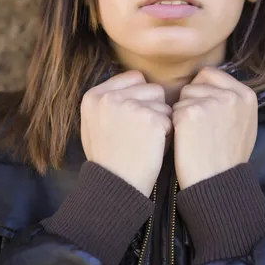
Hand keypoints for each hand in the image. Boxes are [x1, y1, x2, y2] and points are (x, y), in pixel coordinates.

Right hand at [81, 70, 172, 196]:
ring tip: (147, 140)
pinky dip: (168, 135)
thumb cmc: (108, 159)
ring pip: (164, 103)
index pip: (134, 77)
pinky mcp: (151, 119)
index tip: (136, 116)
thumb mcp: (93, 125)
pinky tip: (154, 148)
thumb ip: (108, 101)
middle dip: (154, 107)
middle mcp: (110, 97)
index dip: (141, 96)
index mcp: (94, 96)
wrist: (116, 186)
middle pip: (152, 88)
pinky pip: (171, 119)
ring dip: (162, 120)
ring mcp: (131, 107)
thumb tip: (133, 81)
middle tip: (142, 132)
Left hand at [172, 67, 257, 189]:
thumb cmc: (228, 158)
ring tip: (194, 135)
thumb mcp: (244, 124)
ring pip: (182, 97)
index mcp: (246, 95)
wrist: (218, 183)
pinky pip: (172, 110)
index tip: (203, 111)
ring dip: (182, 113)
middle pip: (194, 84)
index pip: (210, 74)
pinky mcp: (191, 113)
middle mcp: (231, 95)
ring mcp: (211, 102)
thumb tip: (210, 84)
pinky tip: (185, 140)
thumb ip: (232, 101)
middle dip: (191, 102)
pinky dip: (174, 125)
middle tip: (199, 128)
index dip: (200, 91)